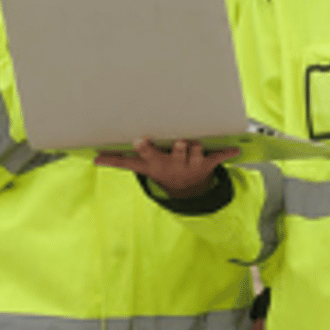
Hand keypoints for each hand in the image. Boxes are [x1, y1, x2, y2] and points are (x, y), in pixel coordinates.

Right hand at [95, 138, 237, 197]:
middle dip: (178, 149)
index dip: (145, 148)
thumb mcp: (140, 167)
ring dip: (198, 148)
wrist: (185, 189)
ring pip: (196, 151)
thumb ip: (118, 161)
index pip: (148, 155)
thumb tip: (94, 159)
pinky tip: (236, 149)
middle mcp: (175, 163)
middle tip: (179, 143)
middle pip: (177, 153)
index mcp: (158, 162)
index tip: (140, 140)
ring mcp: (192, 163)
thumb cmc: (159, 168)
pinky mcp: (207, 162)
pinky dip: (227, 153)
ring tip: (195, 143)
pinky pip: (218, 157)